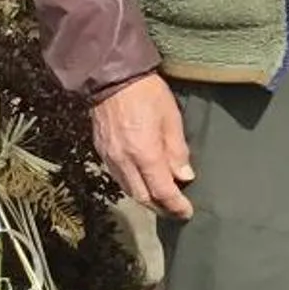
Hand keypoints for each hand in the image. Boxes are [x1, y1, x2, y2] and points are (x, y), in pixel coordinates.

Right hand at [92, 72, 194, 217]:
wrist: (110, 76)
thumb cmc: (146, 92)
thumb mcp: (171, 117)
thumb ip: (177, 150)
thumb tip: (184, 176)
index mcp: (144, 153)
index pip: (162, 191)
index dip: (176, 205)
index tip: (187, 212)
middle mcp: (124, 161)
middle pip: (143, 197)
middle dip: (161, 207)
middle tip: (176, 209)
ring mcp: (109, 157)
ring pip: (128, 190)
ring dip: (146, 198)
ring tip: (161, 199)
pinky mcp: (101, 152)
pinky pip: (117, 177)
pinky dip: (132, 185)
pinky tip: (142, 181)